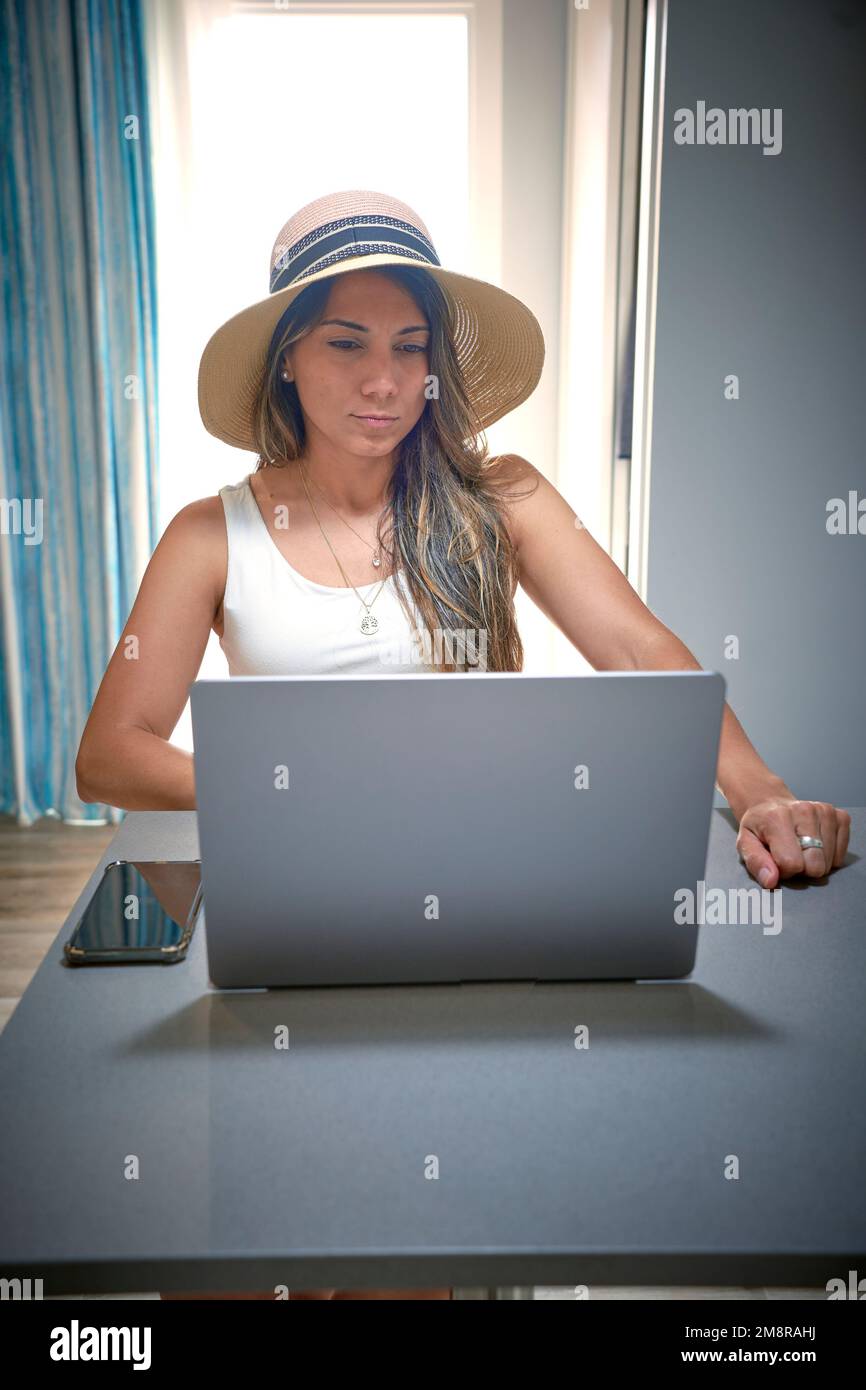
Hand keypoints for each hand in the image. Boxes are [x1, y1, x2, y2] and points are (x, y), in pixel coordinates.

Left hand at [736, 793, 850, 888]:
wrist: (771, 804)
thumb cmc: (759, 827)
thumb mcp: (746, 844)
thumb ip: (756, 863)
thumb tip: (771, 881)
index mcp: (777, 818)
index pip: (792, 863)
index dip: (784, 871)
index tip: (777, 861)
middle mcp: (804, 811)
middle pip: (815, 865)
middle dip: (802, 868)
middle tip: (791, 855)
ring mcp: (825, 812)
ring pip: (829, 862)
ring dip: (815, 861)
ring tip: (801, 848)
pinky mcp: (840, 816)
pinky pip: (841, 854)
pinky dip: (829, 856)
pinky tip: (816, 844)